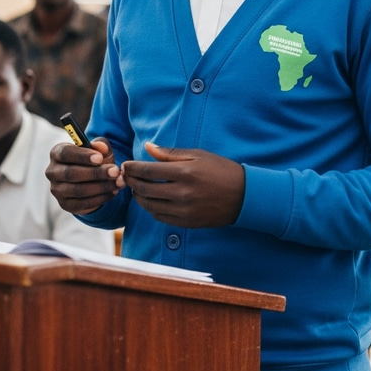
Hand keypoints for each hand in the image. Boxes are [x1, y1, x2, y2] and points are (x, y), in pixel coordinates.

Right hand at [46, 138, 121, 215]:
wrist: (92, 180)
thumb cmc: (94, 160)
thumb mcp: (99, 150)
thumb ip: (101, 145)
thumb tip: (101, 147)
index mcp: (57, 153)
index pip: (65, 153)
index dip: (82, 156)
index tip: (100, 158)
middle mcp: (53, 171)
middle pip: (71, 173)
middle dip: (96, 173)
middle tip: (115, 171)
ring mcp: (57, 190)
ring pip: (78, 190)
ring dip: (101, 187)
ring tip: (118, 182)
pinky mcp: (65, 204)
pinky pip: (83, 203)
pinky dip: (100, 198)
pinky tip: (113, 192)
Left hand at [121, 142, 244, 227]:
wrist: (243, 196)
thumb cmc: (220, 170)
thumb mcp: (198, 155)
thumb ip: (170, 153)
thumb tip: (147, 147)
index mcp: (185, 172)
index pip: (148, 170)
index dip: (133, 167)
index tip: (126, 164)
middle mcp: (182, 193)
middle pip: (144, 189)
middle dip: (131, 181)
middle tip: (127, 176)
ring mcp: (183, 210)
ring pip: (149, 205)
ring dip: (138, 196)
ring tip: (137, 187)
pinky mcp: (186, 223)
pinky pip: (159, 217)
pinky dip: (150, 208)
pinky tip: (150, 200)